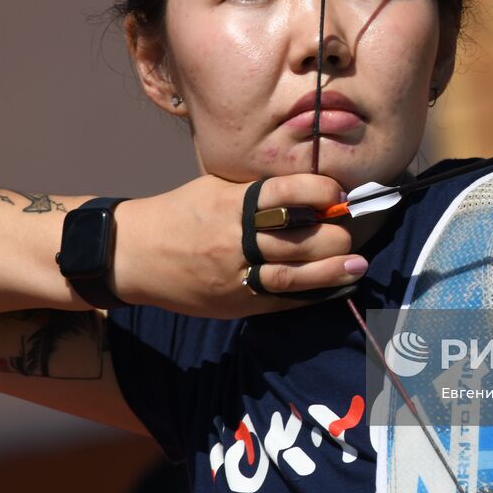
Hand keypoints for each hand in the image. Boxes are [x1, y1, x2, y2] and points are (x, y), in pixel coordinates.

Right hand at [111, 173, 368, 317]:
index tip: (338, 194)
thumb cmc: (182, 213)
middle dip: (333, 235)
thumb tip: (310, 189)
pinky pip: (281, 302)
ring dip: (332, 271)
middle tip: (350, 230)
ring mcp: (235, 275)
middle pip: (299, 239)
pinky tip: (335, 289)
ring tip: (358, 265)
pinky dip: (312, 296)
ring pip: (294, 274)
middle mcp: (236, 239)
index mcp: (232, 203)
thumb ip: (258, 190)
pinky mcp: (235, 303)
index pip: (287, 192)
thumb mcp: (216, 188)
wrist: (134, 254)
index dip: (320, 192)